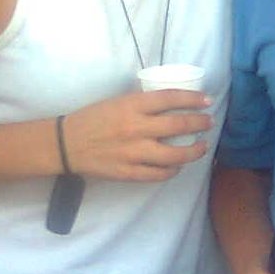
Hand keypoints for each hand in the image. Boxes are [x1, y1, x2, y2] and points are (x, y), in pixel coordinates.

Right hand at [62, 89, 212, 181]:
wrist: (66, 144)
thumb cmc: (92, 119)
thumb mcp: (117, 102)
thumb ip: (142, 104)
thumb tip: (170, 105)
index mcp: (131, 106)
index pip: (171, 98)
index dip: (193, 99)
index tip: (206, 101)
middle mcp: (136, 128)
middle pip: (179, 126)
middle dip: (199, 124)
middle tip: (208, 123)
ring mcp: (133, 153)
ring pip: (175, 155)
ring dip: (193, 151)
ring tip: (201, 147)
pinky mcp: (129, 172)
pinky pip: (159, 174)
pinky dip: (173, 170)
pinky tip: (178, 166)